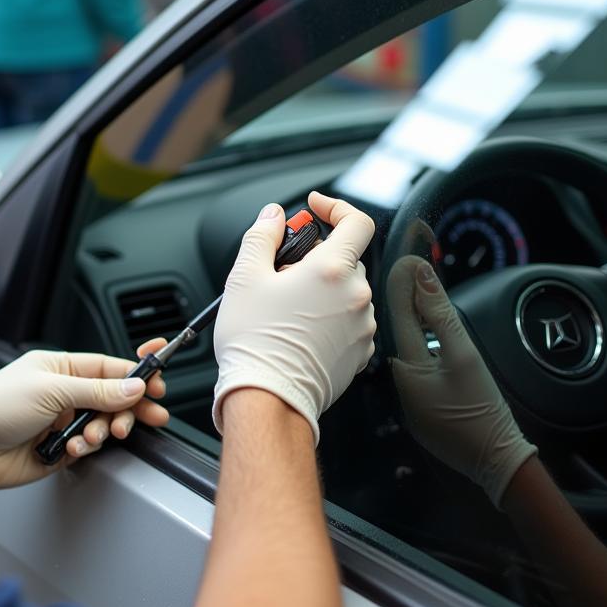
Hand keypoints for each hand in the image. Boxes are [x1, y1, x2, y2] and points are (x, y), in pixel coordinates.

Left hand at [0, 343, 169, 496]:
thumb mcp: (50, 390)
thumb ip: (97, 391)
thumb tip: (134, 387)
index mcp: (61, 367)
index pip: (109, 367)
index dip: (136, 374)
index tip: (159, 381)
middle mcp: (64, 393)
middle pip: (114, 398)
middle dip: (131, 408)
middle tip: (148, 416)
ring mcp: (62, 421)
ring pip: (104, 424)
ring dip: (105, 430)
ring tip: (93, 437)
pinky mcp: (59, 448)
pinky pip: (88, 447)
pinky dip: (85, 449)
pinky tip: (72, 449)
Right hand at [212, 192, 376, 443]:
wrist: (268, 398)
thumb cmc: (255, 342)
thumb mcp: (244, 276)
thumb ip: (262, 235)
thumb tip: (273, 216)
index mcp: (332, 269)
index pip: (357, 221)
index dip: (336, 207)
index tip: (316, 209)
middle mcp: (355, 296)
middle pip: (346, 258)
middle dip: (317, 258)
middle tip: (283, 273)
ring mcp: (362, 326)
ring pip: (347, 291)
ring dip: (324, 290)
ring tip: (288, 309)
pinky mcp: (360, 352)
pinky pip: (349, 321)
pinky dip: (330, 318)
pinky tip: (301, 330)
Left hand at [387, 255, 536, 506]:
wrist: (496, 463)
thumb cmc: (482, 409)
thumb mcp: (465, 356)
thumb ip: (441, 315)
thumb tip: (422, 275)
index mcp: (406, 368)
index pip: (398, 316)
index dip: (403, 286)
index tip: (406, 259)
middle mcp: (399, 384)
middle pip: (400, 336)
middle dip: (405, 305)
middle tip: (413, 274)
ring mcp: (407, 401)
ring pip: (407, 355)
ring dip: (414, 329)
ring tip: (421, 299)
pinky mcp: (419, 412)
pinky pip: (416, 373)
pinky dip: (422, 353)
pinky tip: (431, 341)